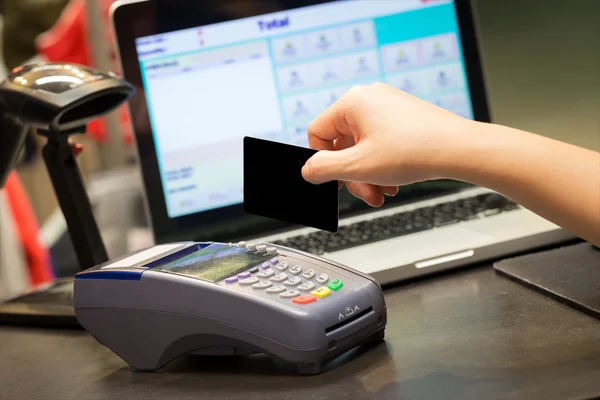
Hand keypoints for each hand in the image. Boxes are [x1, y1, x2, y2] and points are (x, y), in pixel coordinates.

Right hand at [301, 82, 472, 206]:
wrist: (459, 149)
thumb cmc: (414, 151)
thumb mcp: (358, 167)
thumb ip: (324, 169)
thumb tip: (307, 170)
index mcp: (352, 102)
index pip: (318, 133)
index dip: (323, 162)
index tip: (334, 182)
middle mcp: (369, 98)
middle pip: (343, 143)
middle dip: (353, 175)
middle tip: (366, 194)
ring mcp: (388, 106)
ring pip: (363, 147)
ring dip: (369, 174)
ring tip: (384, 191)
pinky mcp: (403, 116)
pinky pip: (381, 143)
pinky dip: (384, 165)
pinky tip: (395, 181)